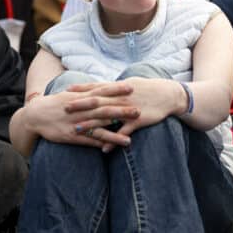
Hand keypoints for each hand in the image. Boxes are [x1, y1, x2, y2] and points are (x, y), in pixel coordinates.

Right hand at [25, 83, 138, 150]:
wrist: (35, 116)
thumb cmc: (56, 104)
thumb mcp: (70, 94)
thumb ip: (87, 92)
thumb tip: (104, 87)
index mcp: (80, 97)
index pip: (101, 91)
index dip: (116, 89)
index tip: (131, 87)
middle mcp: (80, 110)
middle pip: (103, 110)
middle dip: (121, 111)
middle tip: (138, 112)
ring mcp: (76, 124)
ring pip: (98, 129)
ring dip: (113, 134)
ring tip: (129, 139)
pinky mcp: (71, 137)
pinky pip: (87, 142)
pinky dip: (98, 145)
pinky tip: (110, 149)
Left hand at [65, 78, 183, 151]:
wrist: (169, 95)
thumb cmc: (149, 88)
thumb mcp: (130, 84)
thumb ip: (114, 87)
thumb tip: (101, 87)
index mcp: (119, 88)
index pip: (96, 88)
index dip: (81, 89)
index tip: (66, 91)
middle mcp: (121, 98)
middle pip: (97, 102)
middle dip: (80, 105)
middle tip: (64, 109)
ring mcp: (129, 109)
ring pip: (107, 118)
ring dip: (92, 124)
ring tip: (77, 130)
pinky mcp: (138, 121)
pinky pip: (123, 133)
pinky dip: (113, 141)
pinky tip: (103, 149)